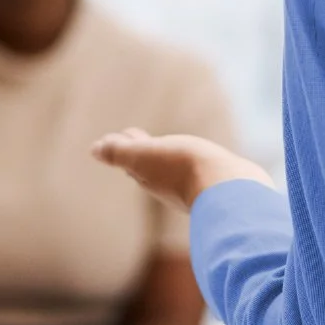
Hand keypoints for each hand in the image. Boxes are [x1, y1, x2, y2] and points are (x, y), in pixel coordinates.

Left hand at [92, 129, 271, 211]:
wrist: (229, 188)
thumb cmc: (184, 167)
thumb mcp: (144, 155)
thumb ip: (119, 152)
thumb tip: (95, 149)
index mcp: (147, 175)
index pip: (130, 160)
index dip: (124, 147)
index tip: (118, 137)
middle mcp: (167, 184)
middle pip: (149, 166)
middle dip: (142, 153)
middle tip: (135, 138)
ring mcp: (192, 186)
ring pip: (173, 170)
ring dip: (166, 158)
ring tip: (165, 148)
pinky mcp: (215, 187)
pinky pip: (197, 172)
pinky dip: (190, 163)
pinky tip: (201, 164)